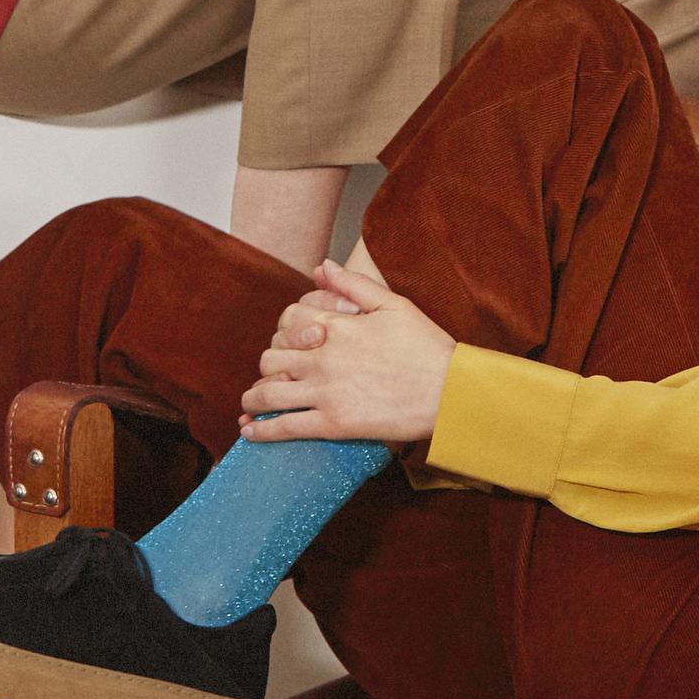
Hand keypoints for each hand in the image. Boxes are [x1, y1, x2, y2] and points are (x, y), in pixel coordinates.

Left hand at [240, 253, 454, 446]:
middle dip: (269, 364)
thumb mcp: (392, 303)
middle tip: (273, 373)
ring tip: (249, 404)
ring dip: (253, 398)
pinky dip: (261, 431)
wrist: (449, 391)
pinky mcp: (333, 424)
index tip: (289, 340)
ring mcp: (325, 393)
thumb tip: (320, 266)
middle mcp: (323, 358)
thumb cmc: (426, 346)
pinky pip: (285, 428)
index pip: (287, 321)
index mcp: (337, 326)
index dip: (284, 329)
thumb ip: (352, 284)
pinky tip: (250, 431)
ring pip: (268, 394)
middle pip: (271, 357)